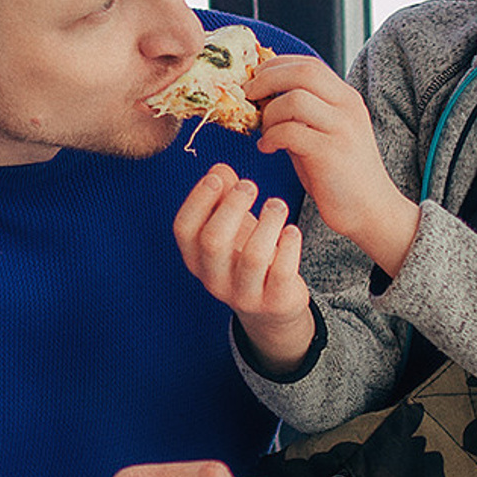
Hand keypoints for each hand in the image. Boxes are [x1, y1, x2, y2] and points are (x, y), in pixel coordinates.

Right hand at [172, 165, 312, 371]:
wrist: (272, 307)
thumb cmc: (246, 257)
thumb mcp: (232, 228)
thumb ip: (223, 198)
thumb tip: (220, 169)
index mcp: (195, 259)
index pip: (184, 228)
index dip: (198, 200)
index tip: (217, 177)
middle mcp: (213, 279)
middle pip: (213, 241)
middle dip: (231, 206)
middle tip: (250, 185)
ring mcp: (244, 294)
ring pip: (252, 256)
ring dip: (267, 222)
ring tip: (277, 204)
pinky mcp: (274, 302)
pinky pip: (282, 272)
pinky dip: (288, 246)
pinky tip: (292, 230)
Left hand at [249, 54, 420, 274]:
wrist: (370, 210)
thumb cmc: (338, 175)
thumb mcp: (321, 133)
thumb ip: (297, 114)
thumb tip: (260, 98)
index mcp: (345, 98)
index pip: (309, 65)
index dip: (276, 66)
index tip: (254, 79)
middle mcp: (347, 107)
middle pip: (302, 73)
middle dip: (267, 80)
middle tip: (248, 96)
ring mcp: (342, 129)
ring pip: (294, 100)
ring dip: (269, 114)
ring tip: (264, 132)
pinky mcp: (331, 153)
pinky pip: (291, 132)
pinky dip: (271, 137)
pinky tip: (268, 149)